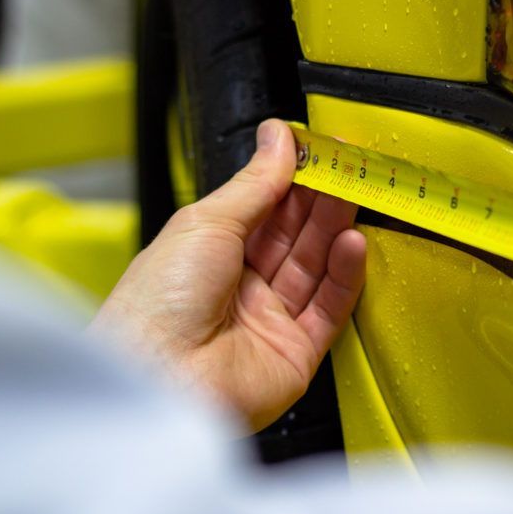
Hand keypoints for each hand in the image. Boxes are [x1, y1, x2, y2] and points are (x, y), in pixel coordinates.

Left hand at [89, 120, 366, 431]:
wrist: (159, 376)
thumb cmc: (157, 304)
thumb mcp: (206, 222)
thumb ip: (254, 183)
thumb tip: (277, 137)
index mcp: (209, 254)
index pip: (264, 209)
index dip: (292, 179)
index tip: (320, 150)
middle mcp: (240, 287)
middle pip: (293, 237)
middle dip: (321, 199)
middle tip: (348, 168)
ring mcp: (268, 322)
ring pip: (315, 269)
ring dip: (336, 231)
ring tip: (355, 195)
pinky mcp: (295, 355)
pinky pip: (329, 310)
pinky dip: (345, 276)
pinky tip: (352, 242)